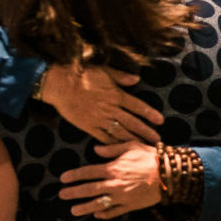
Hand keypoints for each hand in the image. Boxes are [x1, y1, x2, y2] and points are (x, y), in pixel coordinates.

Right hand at [41, 64, 162, 143]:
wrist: (60, 84)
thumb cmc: (82, 74)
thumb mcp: (104, 71)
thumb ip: (121, 77)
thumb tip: (136, 79)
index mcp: (116, 94)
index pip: (138, 106)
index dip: (150, 114)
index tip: (160, 121)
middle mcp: (111, 108)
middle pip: (133, 123)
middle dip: (146, 132)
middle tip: (157, 140)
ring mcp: (100, 119)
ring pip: (121, 132)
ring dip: (134, 140)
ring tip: (143, 146)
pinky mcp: (89, 126)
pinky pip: (104, 138)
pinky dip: (113, 144)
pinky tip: (121, 149)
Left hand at [58, 142, 161, 218]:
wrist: (171, 174)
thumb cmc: (151, 157)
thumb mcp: (130, 146)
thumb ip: (111, 148)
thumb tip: (95, 149)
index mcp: (113, 168)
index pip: (88, 172)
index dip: (74, 175)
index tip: (63, 178)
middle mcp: (115, 184)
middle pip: (89, 189)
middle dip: (74, 192)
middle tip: (62, 195)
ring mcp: (123, 197)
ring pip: (99, 204)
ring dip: (85, 207)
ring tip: (73, 210)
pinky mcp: (132, 205)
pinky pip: (115, 212)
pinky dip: (105, 214)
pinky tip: (97, 215)